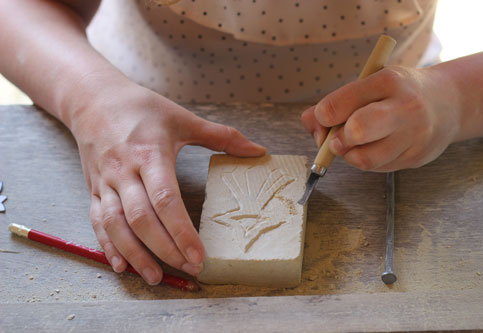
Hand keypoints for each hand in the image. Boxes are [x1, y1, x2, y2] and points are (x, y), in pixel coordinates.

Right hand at [71, 83, 265, 284]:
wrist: (93, 99)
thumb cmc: (141, 108)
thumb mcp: (182, 117)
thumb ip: (222, 136)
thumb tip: (258, 151)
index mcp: (149, 154)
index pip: (165, 199)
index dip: (181, 230)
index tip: (198, 254)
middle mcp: (124, 171)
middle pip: (141, 219)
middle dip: (165, 249)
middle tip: (189, 268)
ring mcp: (105, 183)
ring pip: (116, 226)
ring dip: (136, 255)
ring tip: (156, 277)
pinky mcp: (93, 189)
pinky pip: (97, 222)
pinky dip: (109, 246)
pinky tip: (123, 266)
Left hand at [301, 66, 460, 171]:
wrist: (447, 103)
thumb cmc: (394, 94)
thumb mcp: (369, 85)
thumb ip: (335, 102)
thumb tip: (309, 123)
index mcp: (388, 81)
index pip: (341, 102)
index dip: (323, 115)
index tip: (324, 117)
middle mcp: (404, 107)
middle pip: (358, 130)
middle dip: (338, 139)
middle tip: (337, 138)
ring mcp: (414, 134)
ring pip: (365, 158)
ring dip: (349, 155)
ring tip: (354, 144)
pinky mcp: (417, 156)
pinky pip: (378, 168)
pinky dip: (366, 161)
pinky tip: (373, 148)